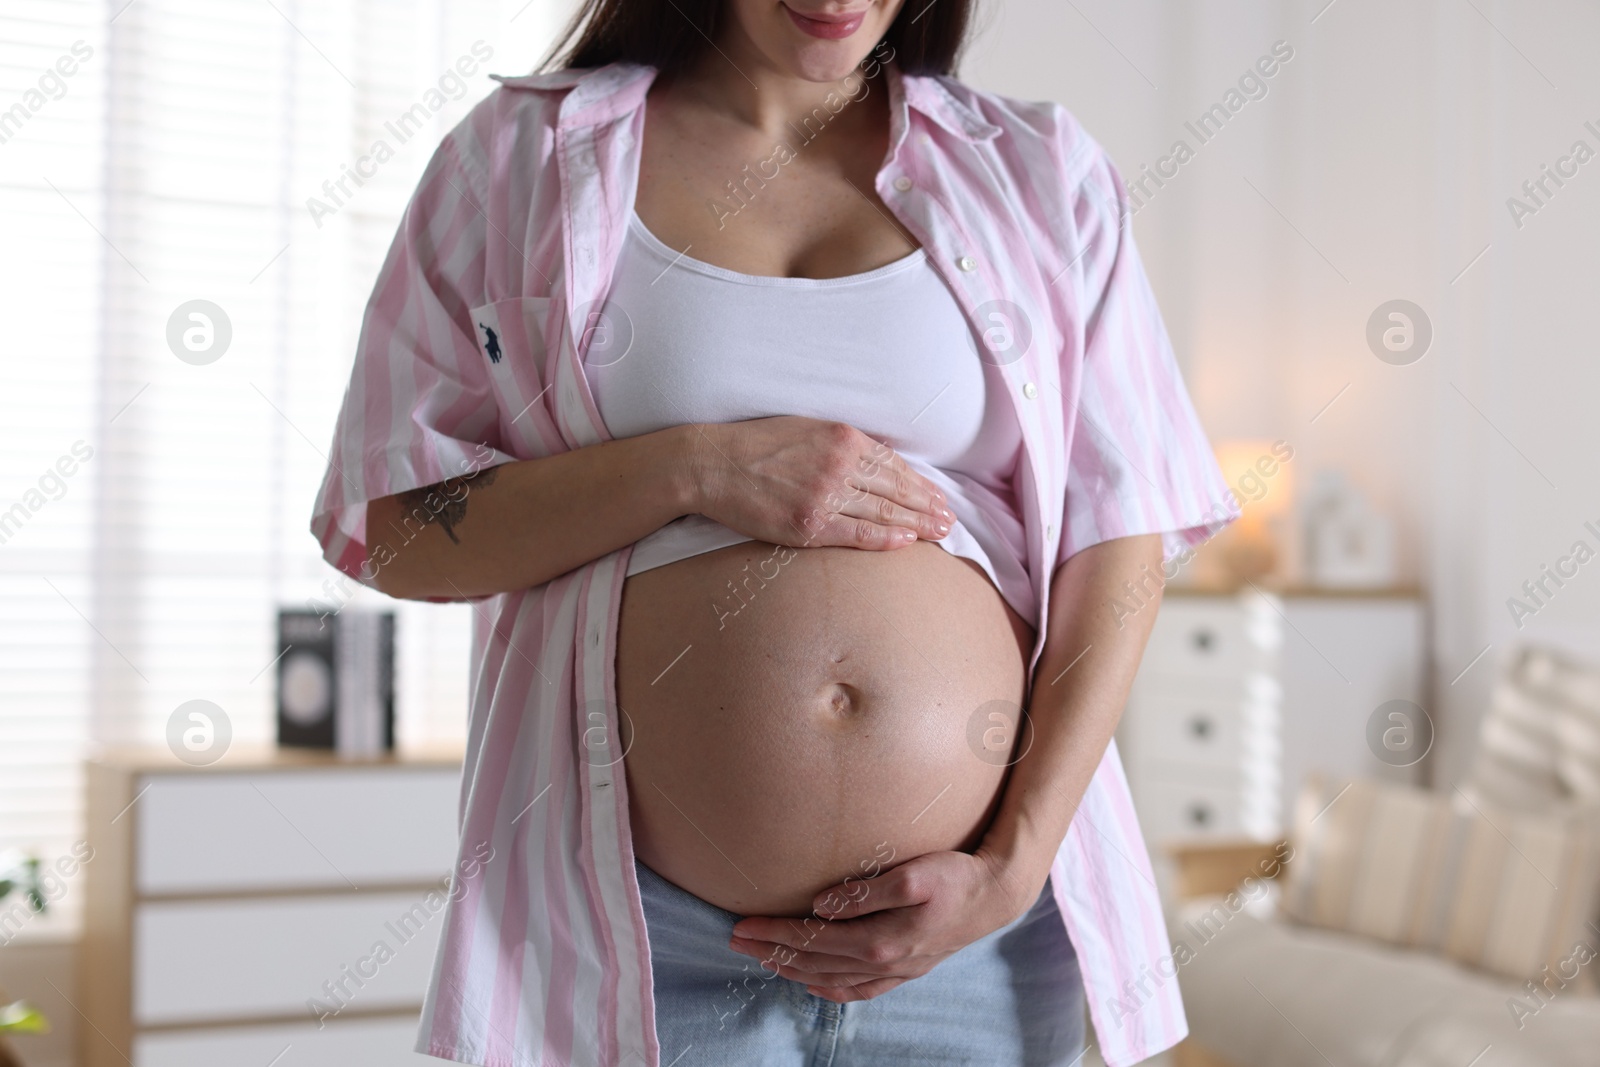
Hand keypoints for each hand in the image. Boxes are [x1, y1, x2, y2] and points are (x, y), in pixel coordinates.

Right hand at [686, 417, 953, 550]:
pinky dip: (884, 538)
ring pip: (882, 511)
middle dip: (927, 505)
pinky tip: (906, 541)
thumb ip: (840, 444)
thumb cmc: (754, 445)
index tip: (938, 495)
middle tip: (950, 519)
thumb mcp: (805, 429)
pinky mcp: (808, 524)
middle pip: (896, 488)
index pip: (893, 463)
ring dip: (916, 523)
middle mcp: (839, 465)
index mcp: (841, 437)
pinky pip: (856, 532)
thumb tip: (874, 460)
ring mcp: (824, 496)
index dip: (919, 482)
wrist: (712, 464)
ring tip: (939, 531)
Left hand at [725, 847, 1044, 1002]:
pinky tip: (813, 985)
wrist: (996, 896)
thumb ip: (866, 891)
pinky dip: (831, 990)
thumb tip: (821, 904)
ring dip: (793, 969)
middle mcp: (884, 962)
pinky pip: (859, 990)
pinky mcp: (906, 969)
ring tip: (762, 959)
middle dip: (772, 951)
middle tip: (736, 940)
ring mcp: (895, 970)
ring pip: (832, 978)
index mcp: (881, 940)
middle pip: (815, 961)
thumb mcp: (913, 875)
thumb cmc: (954, 876)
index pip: (812, 939)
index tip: (742, 924)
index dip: (775, 932)